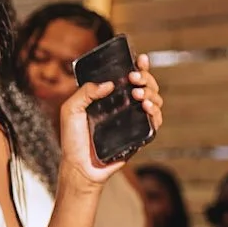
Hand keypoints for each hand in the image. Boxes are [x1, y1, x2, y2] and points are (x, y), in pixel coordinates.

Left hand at [57, 55, 162, 186]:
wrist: (80, 167)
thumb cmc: (73, 140)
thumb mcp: (71, 110)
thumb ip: (85, 92)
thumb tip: (109, 83)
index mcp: (109, 97)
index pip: (128, 77)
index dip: (138, 66)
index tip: (140, 60)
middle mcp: (124, 106)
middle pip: (146, 85)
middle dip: (145, 77)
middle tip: (134, 79)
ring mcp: (133, 119)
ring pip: (154, 100)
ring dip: (151, 92)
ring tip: (138, 95)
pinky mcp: (140, 134)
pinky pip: (156, 121)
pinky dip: (156, 112)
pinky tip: (147, 108)